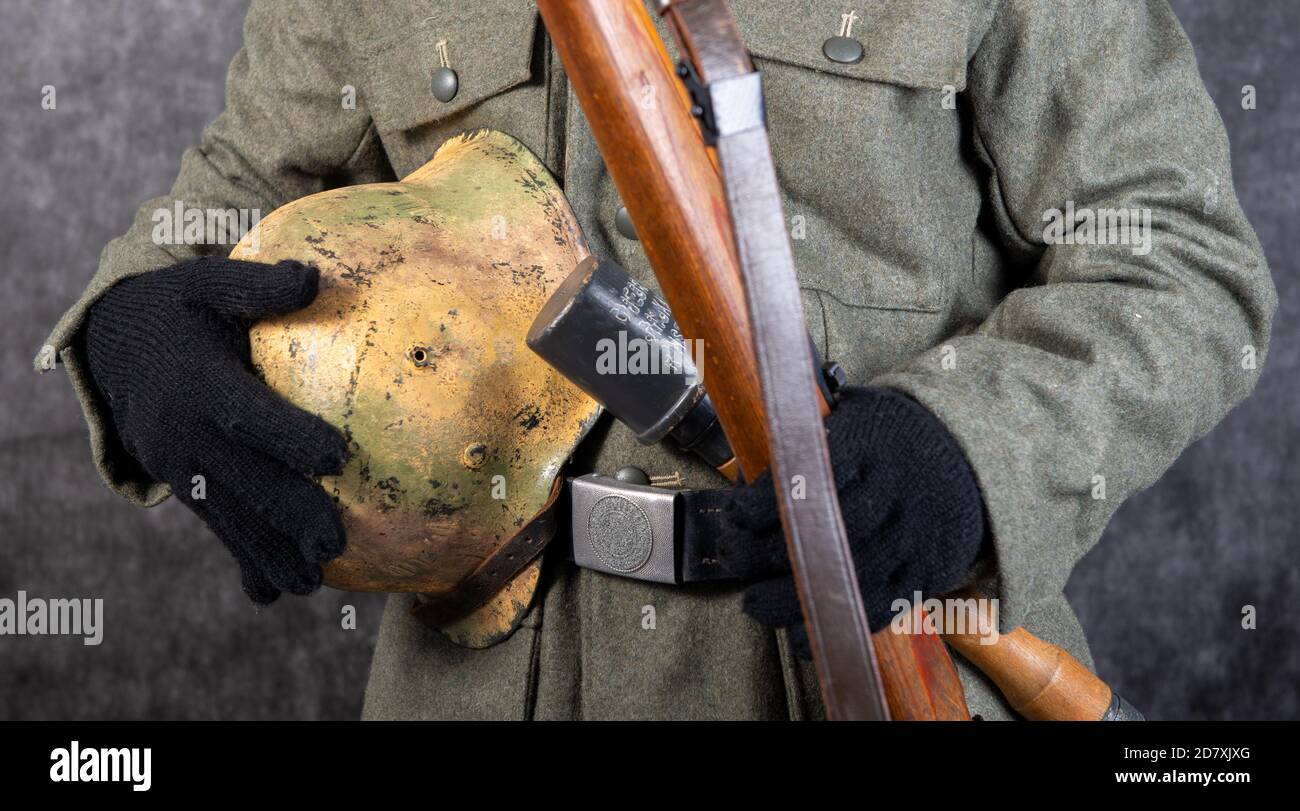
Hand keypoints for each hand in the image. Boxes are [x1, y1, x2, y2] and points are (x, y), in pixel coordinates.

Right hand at [82, 257, 348, 603]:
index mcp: (196, 382)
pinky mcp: (181, 483)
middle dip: (288, 512)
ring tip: (312, 584)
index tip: (337, 456)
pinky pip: (213, 525)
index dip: (290, 437)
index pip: (247, 415)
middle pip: (241, 478)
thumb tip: (313, 276)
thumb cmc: (182, 309)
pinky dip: (241, 558)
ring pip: (227, 515)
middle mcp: (182, 432)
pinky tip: (271, 593)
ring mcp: (177, 464)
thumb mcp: (210, 285)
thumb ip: (257, 286)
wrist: (115, 344)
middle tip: (335, 541)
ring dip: (268, 551)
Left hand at [712, 387, 986, 655]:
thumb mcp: (853, 416)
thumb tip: (740, 493)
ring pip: (851, 573)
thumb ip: (804, 445)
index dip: (769, 499)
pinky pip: (881, 605)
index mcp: (873, 439)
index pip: (813, 471)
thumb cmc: (889, 439)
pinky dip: (837, 624)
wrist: (971, 458)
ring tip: (754, 604)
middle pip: (828, 527)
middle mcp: (900, 486)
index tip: (737, 514)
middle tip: (734, 561)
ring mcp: (917, 531)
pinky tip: (799, 635)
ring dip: (793, 597)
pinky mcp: (929, 569)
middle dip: (768, 552)